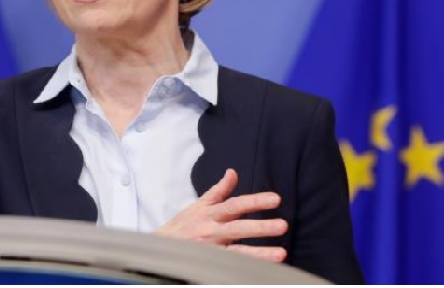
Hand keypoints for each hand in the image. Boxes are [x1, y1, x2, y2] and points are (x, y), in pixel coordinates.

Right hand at [155, 168, 287, 261]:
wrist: (159, 249)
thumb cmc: (182, 226)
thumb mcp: (198, 205)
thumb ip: (219, 191)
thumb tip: (232, 172)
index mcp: (210, 214)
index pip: (235, 205)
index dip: (255, 202)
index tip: (276, 199)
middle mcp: (211, 231)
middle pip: (238, 228)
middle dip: (261, 227)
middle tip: (283, 225)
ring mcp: (211, 251)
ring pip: (238, 253)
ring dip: (259, 253)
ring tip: (281, 254)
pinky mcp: (210, 266)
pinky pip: (231, 267)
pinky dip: (247, 268)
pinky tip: (265, 270)